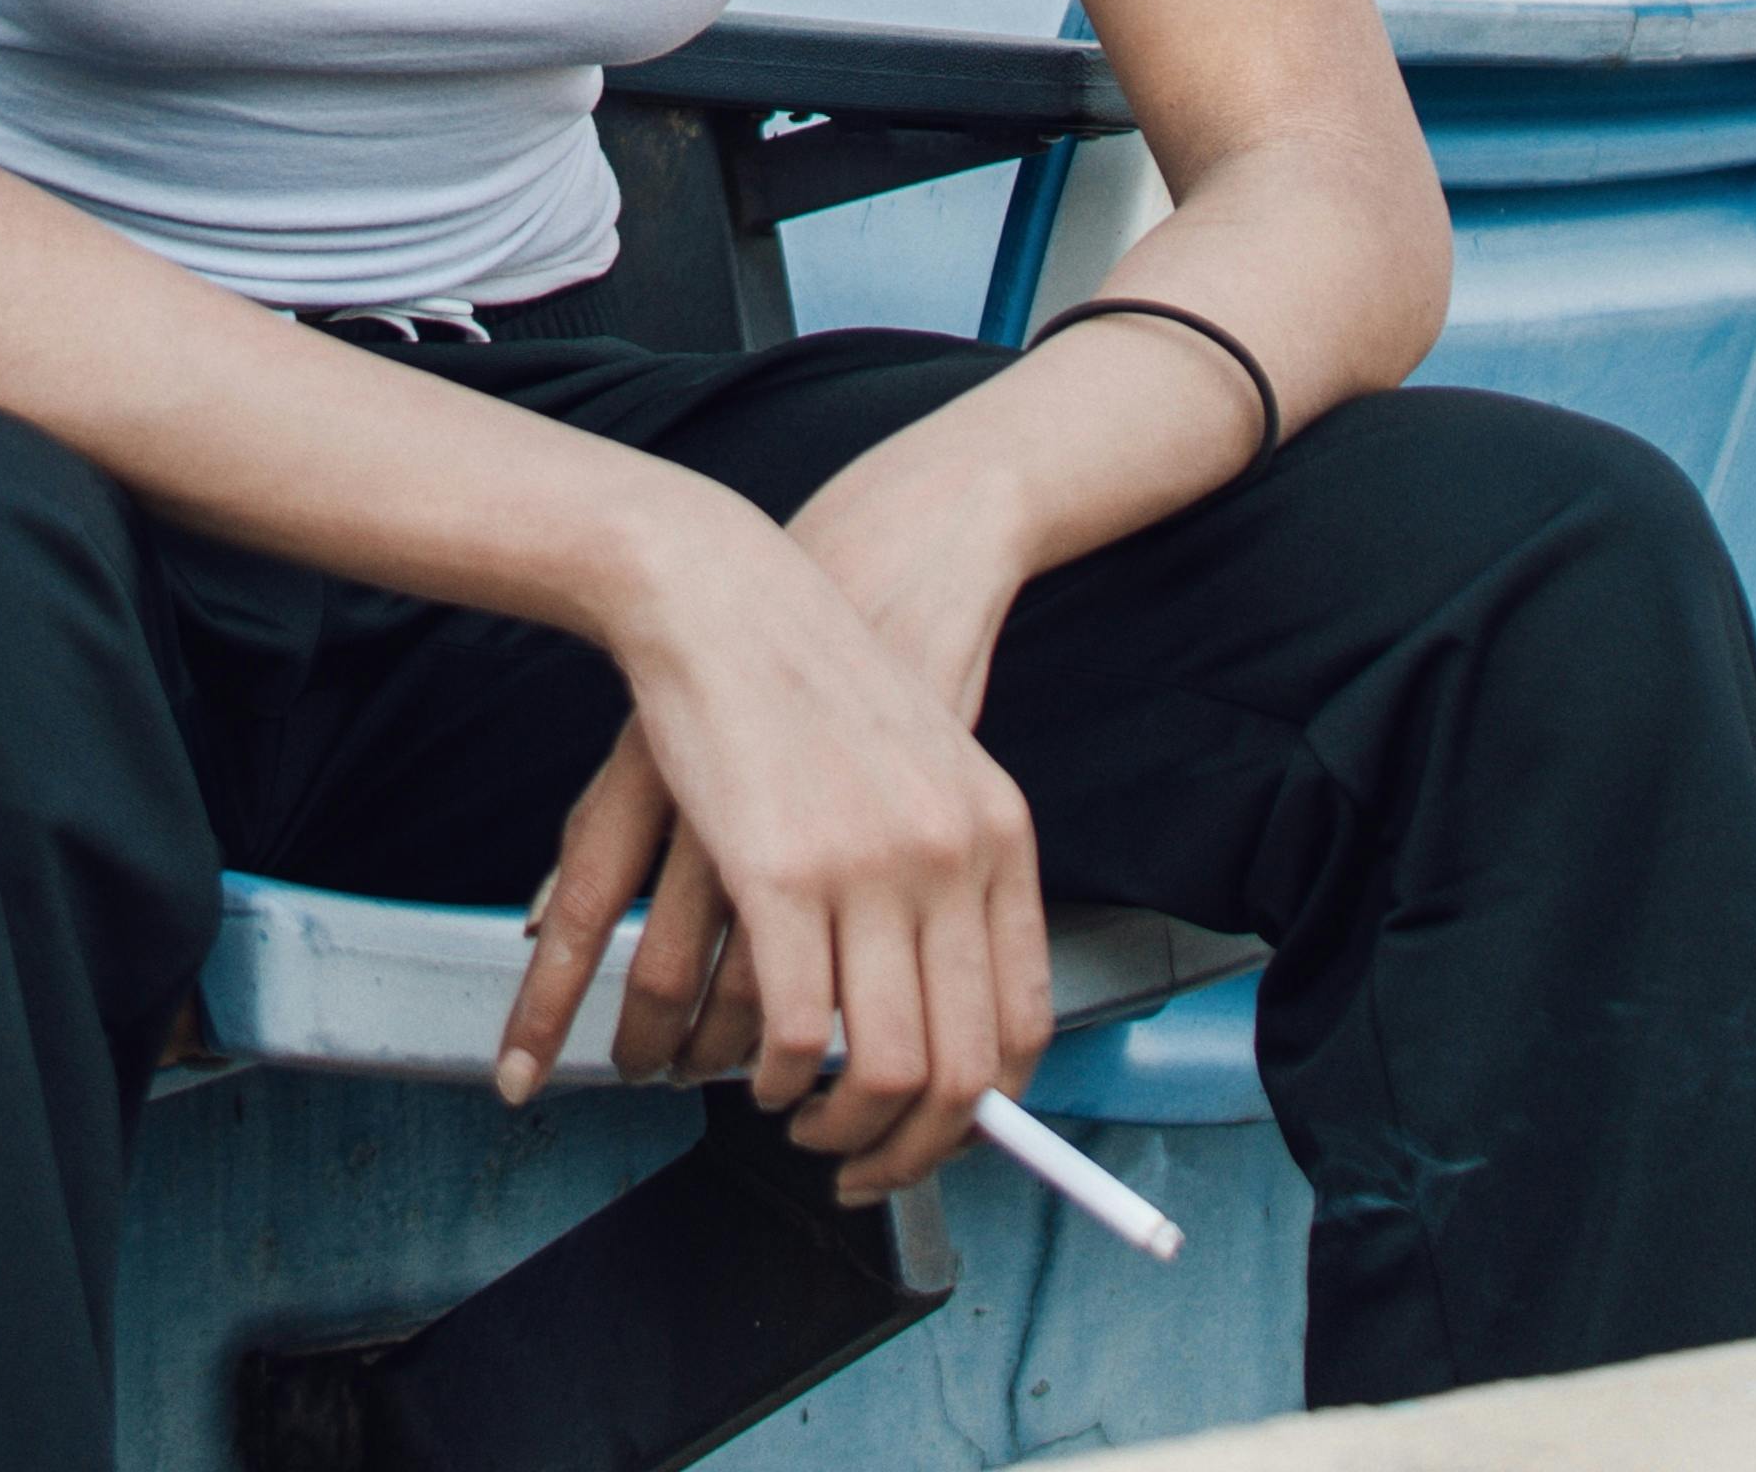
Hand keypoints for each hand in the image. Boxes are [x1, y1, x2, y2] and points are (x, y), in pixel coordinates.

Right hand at [623, 416, 1045, 1110]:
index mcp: (997, 833)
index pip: (1026, 1020)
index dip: (987, 1111)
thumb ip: (948, 873)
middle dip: (910, 1152)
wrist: (729, 589)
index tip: (939, 1139)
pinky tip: (757, 1070)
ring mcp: (871, 866)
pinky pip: (799, 1028)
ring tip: (801, 1122)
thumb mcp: (922, 768)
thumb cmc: (814, 676)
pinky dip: (777, 1076)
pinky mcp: (781, 871)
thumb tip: (946, 1003)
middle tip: (861, 1166)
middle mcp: (950, 856)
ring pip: (885, 1067)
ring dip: (839, 1127)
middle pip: (963, 1070)